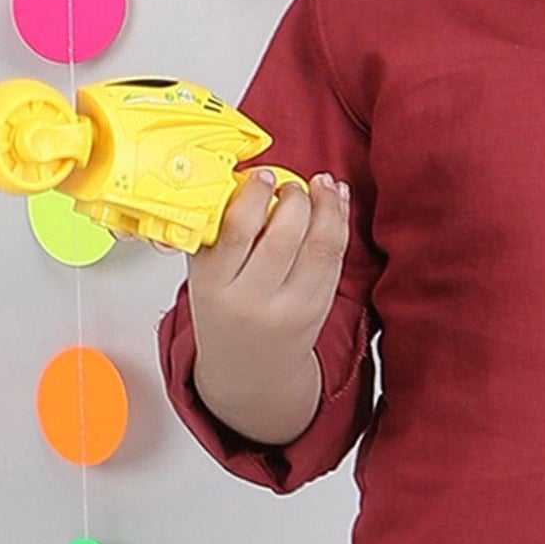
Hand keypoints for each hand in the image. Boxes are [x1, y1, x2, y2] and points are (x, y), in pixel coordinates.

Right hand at [186, 169, 350, 441]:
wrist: (250, 369)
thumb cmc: (225, 311)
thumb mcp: (205, 276)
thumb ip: (216, 233)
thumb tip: (243, 179)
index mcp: (214, 287)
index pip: (237, 233)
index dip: (254, 196)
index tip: (262, 174)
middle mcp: (253, 300)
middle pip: (284, 237)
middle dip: (295, 199)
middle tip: (292, 184)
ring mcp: (290, 308)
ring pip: (319, 247)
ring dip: (326, 207)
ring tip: (322, 184)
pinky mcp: (319, 309)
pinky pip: (335, 259)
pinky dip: (340, 225)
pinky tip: (336, 203)